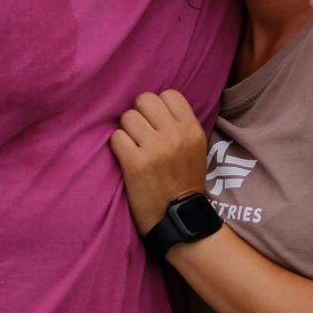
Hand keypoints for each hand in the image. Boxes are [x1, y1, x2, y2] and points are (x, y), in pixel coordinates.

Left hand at [111, 90, 206, 234]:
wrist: (179, 218)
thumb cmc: (185, 181)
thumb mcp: (196, 148)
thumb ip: (180, 124)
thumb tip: (156, 102)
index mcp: (192, 129)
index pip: (169, 94)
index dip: (158, 106)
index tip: (155, 121)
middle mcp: (175, 135)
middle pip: (145, 99)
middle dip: (139, 114)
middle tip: (141, 132)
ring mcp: (155, 148)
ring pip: (128, 117)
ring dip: (127, 131)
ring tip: (134, 147)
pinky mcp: (135, 163)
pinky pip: (116, 137)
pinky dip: (118, 147)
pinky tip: (126, 158)